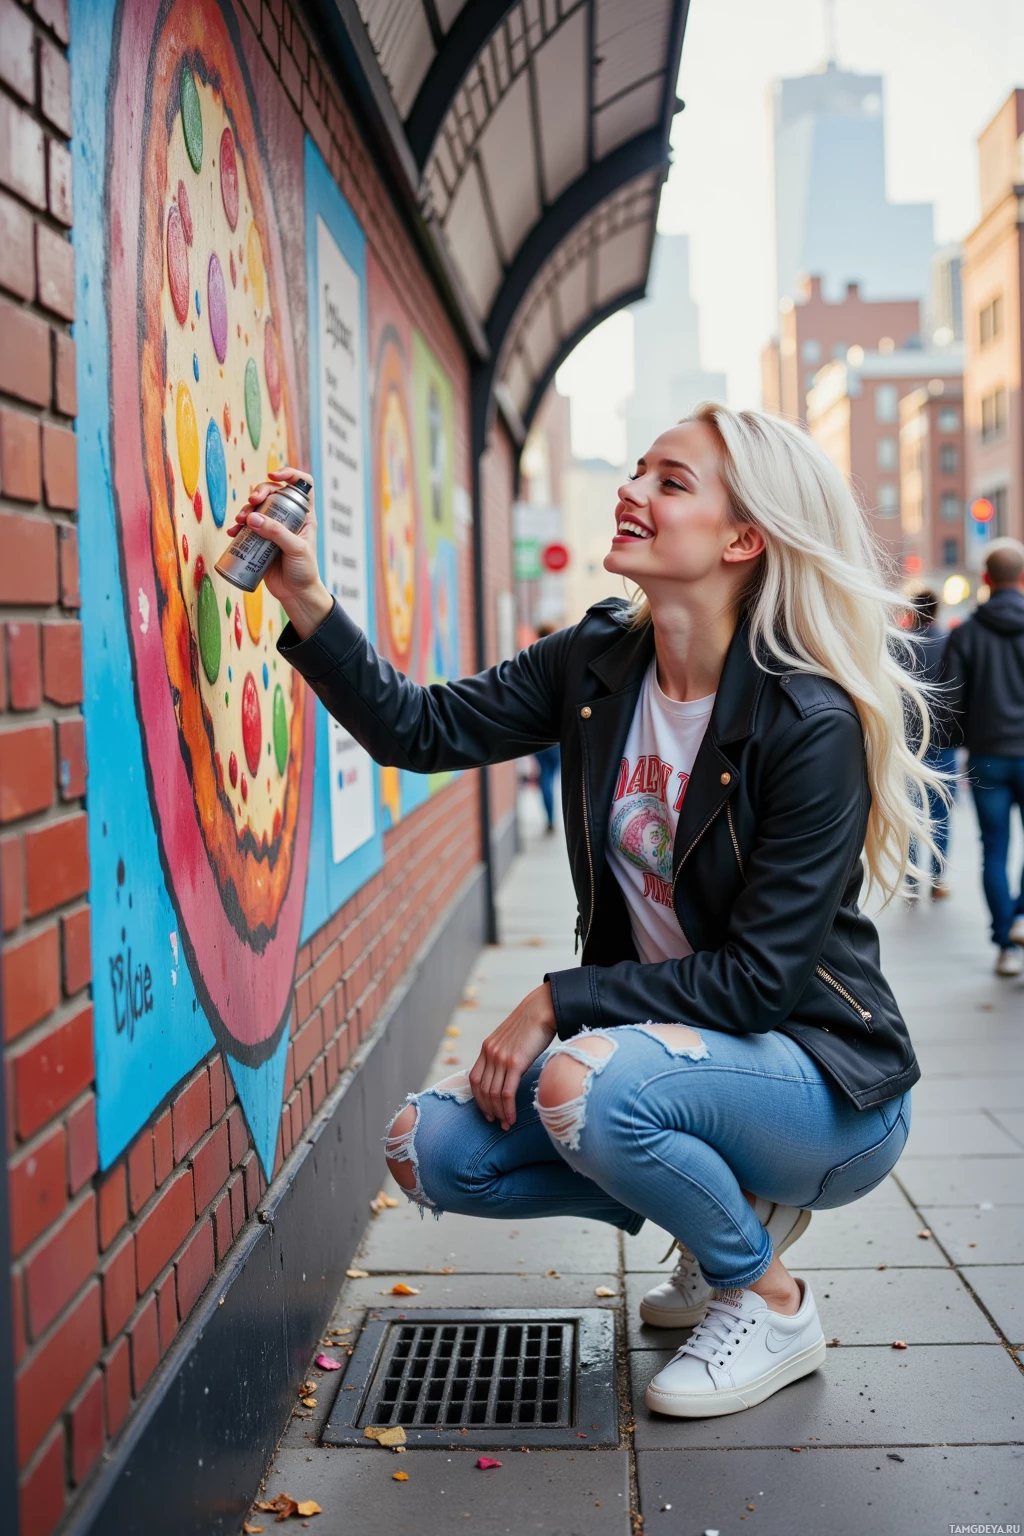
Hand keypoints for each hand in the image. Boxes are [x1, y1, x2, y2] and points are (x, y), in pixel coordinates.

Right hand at [225, 466, 332, 638]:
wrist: (295, 594)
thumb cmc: (304, 571)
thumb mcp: (295, 549)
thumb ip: (276, 533)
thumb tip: (252, 518)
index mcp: (304, 515)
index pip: (302, 486)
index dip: (290, 475)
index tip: (274, 476)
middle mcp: (288, 518)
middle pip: (273, 493)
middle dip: (259, 491)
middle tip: (252, 501)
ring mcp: (273, 528)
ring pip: (257, 509)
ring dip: (245, 509)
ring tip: (239, 520)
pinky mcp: (260, 541)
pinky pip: (247, 527)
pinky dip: (238, 527)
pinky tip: (233, 532)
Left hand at [469, 984, 557, 1130]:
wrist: (543, 1008)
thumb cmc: (533, 1024)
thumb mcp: (512, 1039)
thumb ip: (506, 1053)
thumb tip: (510, 1071)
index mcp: (487, 1047)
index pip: (473, 1079)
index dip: (478, 1098)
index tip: (487, 1110)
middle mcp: (490, 1053)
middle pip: (482, 1090)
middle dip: (487, 1109)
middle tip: (496, 1122)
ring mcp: (500, 1058)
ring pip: (493, 1094)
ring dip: (498, 1113)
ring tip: (505, 1124)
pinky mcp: (514, 1063)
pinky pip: (506, 1092)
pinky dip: (507, 1109)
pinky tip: (511, 1118)